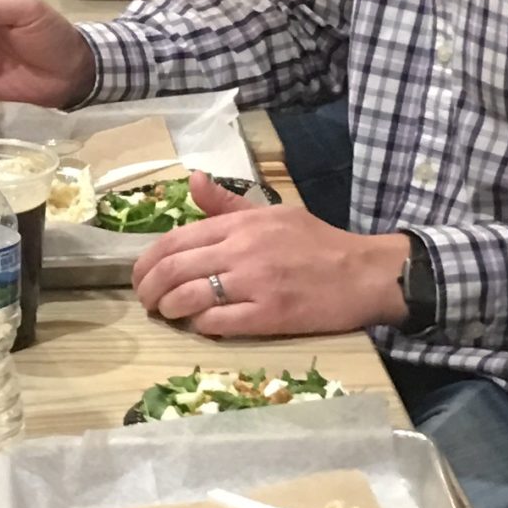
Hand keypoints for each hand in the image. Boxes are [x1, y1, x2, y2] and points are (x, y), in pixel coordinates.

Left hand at [132, 184, 409, 337]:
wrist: (365, 273)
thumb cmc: (319, 243)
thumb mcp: (273, 213)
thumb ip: (228, 204)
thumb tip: (193, 180)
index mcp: (242, 224)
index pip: (176, 239)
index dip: (149, 260)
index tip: (141, 274)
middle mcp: (243, 250)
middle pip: (175, 268)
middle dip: (149, 287)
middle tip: (145, 300)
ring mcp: (255, 283)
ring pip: (189, 296)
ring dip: (169, 309)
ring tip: (165, 314)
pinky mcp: (269, 315)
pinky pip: (218, 322)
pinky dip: (199, 326)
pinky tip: (198, 326)